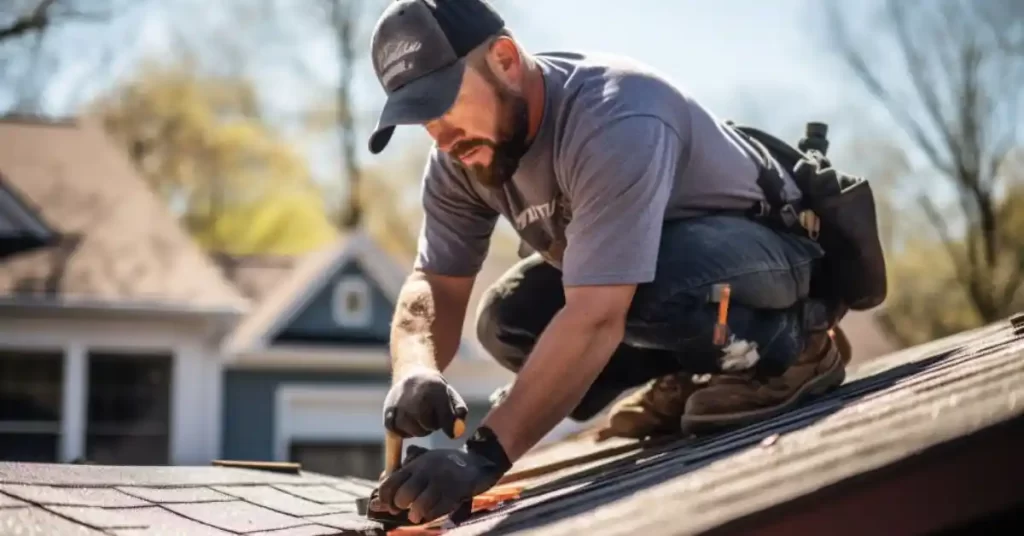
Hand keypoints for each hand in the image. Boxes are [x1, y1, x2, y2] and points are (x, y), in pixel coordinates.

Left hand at [378, 448, 502, 523]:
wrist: (478, 463)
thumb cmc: (446, 466)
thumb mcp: (424, 461)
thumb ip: (403, 475)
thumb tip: (379, 498)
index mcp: (416, 463)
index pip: (390, 482)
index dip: (385, 498)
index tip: (389, 504)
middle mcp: (427, 471)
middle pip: (403, 496)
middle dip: (400, 507)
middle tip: (404, 508)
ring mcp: (441, 482)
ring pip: (419, 506)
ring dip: (415, 515)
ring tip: (417, 515)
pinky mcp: (454, 493)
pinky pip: (436, 511)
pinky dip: (430, 516)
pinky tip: (430, 513)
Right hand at [384, 366, 467, 437]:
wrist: (413, 376)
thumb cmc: (436, 391)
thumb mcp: (451, 396)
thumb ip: (459, 413)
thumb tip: (456, 433)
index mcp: (434, 388)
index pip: (444, 418)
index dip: (449, 425)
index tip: (451, 431)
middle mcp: (414, 396)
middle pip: (428, 427)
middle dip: (433, 425)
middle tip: (431, 415)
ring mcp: (398, 405)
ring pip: (414, 432)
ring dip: (420, 429)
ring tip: (420, 417)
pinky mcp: (388, 414)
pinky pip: (397, 434)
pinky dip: (403, 435)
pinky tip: (406, 431)